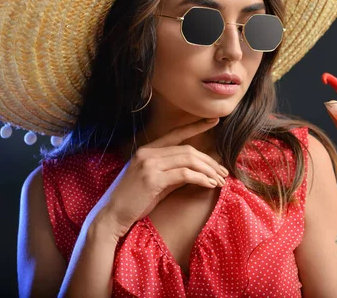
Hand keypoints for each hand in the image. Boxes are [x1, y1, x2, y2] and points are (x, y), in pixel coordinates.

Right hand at [94, 118, 229, 238]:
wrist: (113, 216)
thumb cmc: (135, 201)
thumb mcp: (158, 182)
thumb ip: (175, 172)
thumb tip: (199, 170)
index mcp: (147, 150)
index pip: (176, 134)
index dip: (196, 126)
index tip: (214, 120)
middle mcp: (147, 153)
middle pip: (188, 150)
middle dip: (209, 160)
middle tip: (223, 171)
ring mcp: (149, 164)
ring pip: (188, 160)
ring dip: (208, 170)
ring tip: (220, 180)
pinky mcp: (152, 178)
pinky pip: (184, 174)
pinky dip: (201, 178)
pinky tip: (210, 184)